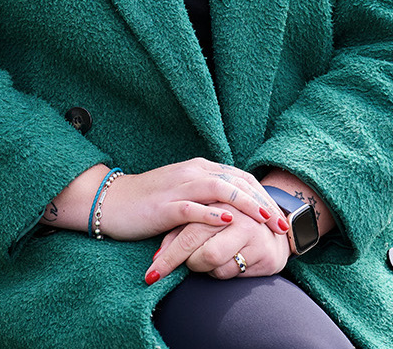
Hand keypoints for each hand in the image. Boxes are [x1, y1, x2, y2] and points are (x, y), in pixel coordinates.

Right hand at [84, 158, 286, 241]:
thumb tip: (236, 209)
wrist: (110, 202)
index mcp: (198, 168)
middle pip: (237, 181)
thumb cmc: (148, 202)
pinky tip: (229, 224)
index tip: (280, 215)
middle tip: (283, 224)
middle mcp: (191, 172)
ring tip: (265, 222)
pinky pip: (192, 207)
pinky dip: (213, 215)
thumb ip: (207, 194)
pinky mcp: (164, 206)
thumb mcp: (183, 193)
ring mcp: (178, 188)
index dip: (263, 194)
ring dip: (247, 205)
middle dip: (263, 202)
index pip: (241, 176)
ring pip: (220, 189)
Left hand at [147, 203, 288, 282]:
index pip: (187, 233)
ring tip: (204, 259)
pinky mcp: (265, 254)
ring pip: (215, 265)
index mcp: (217, 201)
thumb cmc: (228, 224)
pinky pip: (231, 272)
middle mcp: (237, 216)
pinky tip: (225, 262)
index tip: (151, 275)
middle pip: (202, 253)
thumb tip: (156, 256)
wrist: (273, 228)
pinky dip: (220, 272)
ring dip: (203, 268)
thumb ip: (179, 232)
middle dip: (182, 265)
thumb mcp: (202, 221)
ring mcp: (253, 234)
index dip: (168, 257)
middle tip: (172, 269)